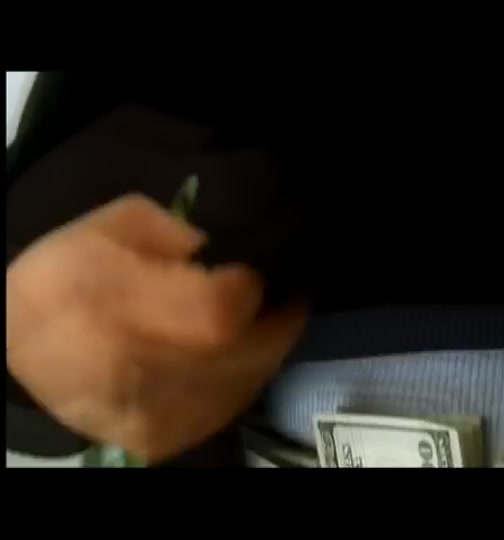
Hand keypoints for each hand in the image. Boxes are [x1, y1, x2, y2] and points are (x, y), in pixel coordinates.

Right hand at [6, 195, 307, 462]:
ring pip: (243, 384)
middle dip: (275, 322)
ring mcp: (147, 414)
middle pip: (242, 354)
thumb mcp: (113, 223)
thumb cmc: (71, 274)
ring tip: (260, 324)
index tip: (248, 274)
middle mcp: (132, 369)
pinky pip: (225, 409)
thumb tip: (219, 253)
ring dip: (264, 351)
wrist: (18, 342)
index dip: (246, 290)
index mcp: (112, 304)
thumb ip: (175, 228)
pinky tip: (235, 357)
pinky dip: (240, 381)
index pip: (216, 313)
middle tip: (286, 300)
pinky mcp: (156, 439)